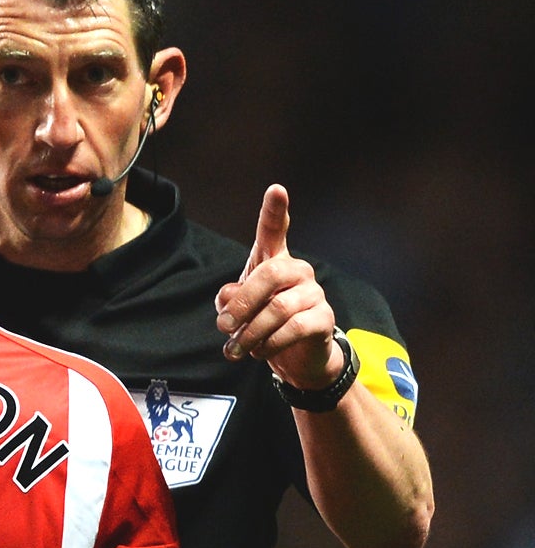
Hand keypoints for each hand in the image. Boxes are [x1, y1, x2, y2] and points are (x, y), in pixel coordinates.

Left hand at [214, 185, 342, 389]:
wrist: (293, 358)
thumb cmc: (262, 322)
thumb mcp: (237, 308)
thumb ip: (229, 298)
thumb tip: (231, 299)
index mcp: (273, 260)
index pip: (274, 230)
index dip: (275, 210)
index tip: (277, 189)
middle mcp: (297, 270)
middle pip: (269, 274)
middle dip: (242, 303)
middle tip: (223, 327)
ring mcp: (314, 292)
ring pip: (279, 308)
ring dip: (251, 332)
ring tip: (236, 348)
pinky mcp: (324, 318)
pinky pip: (294, 328)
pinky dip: (269, 343)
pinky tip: (258, 352)